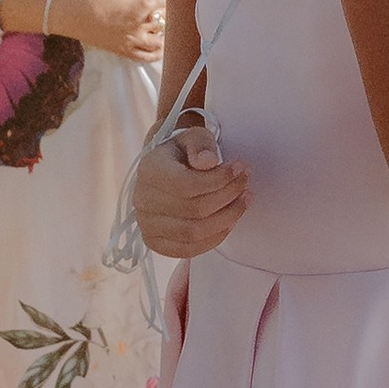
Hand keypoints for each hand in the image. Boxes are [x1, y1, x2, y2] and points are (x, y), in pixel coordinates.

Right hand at [54, 0, 165, 60]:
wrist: (71, 14)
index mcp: (138, 7)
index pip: (165, 0)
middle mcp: (138, 27)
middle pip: (164, 20)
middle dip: (168, 12)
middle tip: (169, 5)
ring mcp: (131, 41)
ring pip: (159, 41)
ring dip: (165, 33)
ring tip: (165, 25)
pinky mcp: (123, 51)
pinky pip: (145, 57)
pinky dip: (155, 53)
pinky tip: (160, 46)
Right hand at [131, 114, 248, 257]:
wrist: (167, 169)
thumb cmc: (184, 152)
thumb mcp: (194, 137)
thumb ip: (202, 144)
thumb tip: (208, 162)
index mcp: (150, 171)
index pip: (187, 185)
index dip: (220, 180)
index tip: (240, 168)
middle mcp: (142, 200)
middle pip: (194, 210)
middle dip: (228, 197)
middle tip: (246, 183)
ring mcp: (146, 224)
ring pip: (193, 233)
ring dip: (226, 219)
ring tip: (243, 201)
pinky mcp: (154, 242)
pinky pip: (186, 250)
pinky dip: (213, 239)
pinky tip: (229, 222)